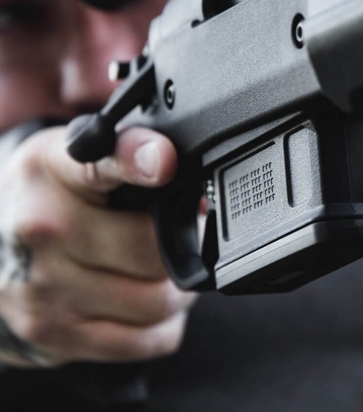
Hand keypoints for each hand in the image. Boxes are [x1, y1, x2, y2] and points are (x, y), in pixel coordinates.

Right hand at [0, 126, 194, 366]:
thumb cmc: (48, 198)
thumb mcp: (73, 156)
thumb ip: (127, 153)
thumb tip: (182, 173)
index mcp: (53, 172)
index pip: (99, 164)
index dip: (137, 159)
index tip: (164, 161)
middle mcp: (43, 229)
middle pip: (153, 250)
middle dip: (184, 247)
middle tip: (186, 239)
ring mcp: (44, 288)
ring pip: (156, 301)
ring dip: (179, 291)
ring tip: (168, 271)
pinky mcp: (52, 334)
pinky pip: (140, 342)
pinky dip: (163, 326)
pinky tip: (151, 304)